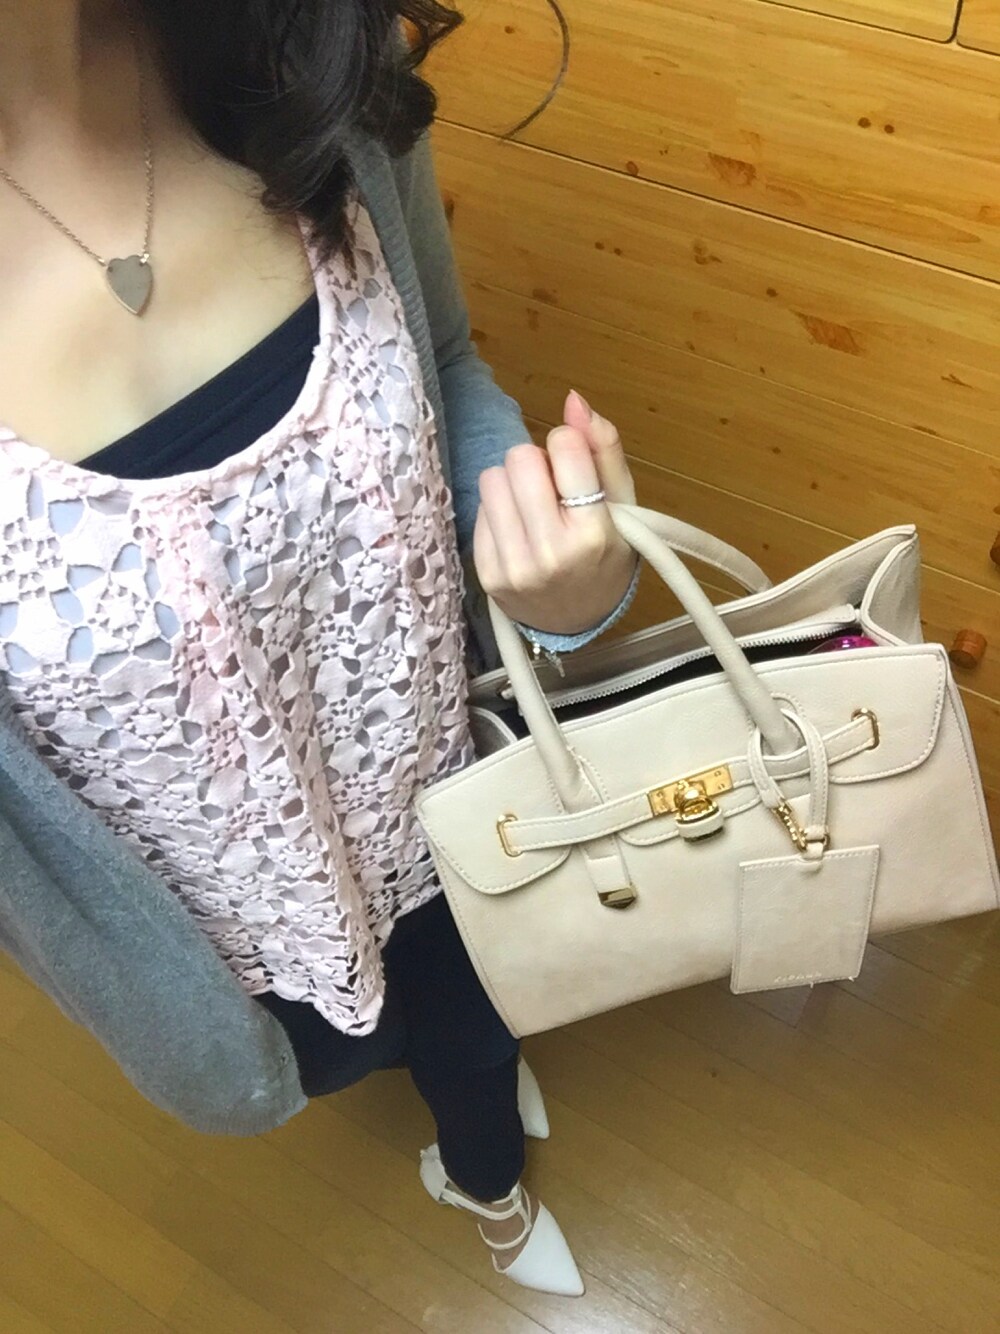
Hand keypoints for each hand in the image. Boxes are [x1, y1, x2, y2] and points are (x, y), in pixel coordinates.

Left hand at [473, 391, 638, 635]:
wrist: (578, 622)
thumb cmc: (606, 555)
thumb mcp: (625, 505)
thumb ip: (605, 448)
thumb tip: (573, 399)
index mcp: (593, 532)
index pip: (563, 446)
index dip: (569, 446)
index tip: (577, 470)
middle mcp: (550, 552)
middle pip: (519, 458)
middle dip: (536, 463)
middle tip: (552, 489)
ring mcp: (513, 567)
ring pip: (492, 478)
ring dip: (512, 483)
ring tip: (533, 508)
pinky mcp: (486, 573)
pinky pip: (479, 508)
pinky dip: (499, 511)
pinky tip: (519, 531)